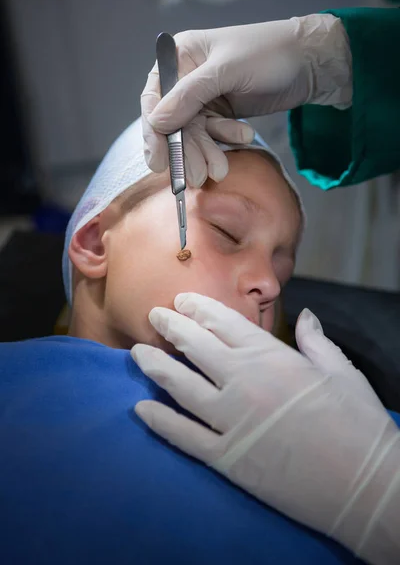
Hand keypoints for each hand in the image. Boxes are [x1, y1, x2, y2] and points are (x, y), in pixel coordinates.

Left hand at [132, 293, 399, 564]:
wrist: (363, 485)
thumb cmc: (357, 423)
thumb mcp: (342, 372)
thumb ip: (316, 340)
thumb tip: (307, 315)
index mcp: (271, 357)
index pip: (224, 323)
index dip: (199, 309)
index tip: (181, 301)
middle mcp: (243, 382)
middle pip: (195, 347)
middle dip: (170, 327)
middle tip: (152, 316)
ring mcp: (231, 421)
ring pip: (180, 386)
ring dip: (155, 367)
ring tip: (137, 353)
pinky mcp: (226, 458)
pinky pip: (184, 436)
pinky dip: (160, 422)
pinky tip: (141, 409)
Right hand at [141, 13, 351, 185]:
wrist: (310, 61)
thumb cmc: (269, 53)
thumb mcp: (227, 70)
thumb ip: (189, 96)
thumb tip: (155, 123)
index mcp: (181, 56)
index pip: (155, 98)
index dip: (154, 132)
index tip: (159, 162)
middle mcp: (187, 77)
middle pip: (174, 122)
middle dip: (186, 150)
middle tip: (196, 177)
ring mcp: (204, 96)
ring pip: (194, 133)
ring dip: (206, 152)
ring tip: (219, 171)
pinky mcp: (221, 111)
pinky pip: (213, 134)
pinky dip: (224, 141)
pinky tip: (244, 137)